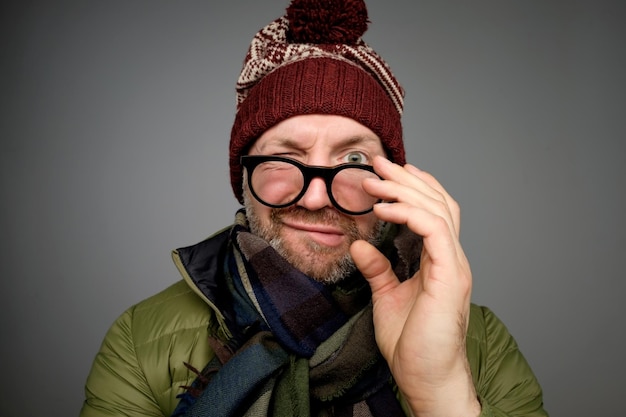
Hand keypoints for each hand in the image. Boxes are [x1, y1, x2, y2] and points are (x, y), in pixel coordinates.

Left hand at [350, 156, 480, 416]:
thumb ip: (379, 269)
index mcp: (439, 260)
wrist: (425, 377)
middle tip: (378, 163)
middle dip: (406, 179)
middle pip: (437, 202)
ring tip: (376, 178)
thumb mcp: (387, 296)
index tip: (385, 174)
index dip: (412, 188)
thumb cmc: (412, 344)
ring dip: (404, 190)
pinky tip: (384, 208)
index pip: (433, 211)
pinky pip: (433, 230)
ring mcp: (454, 265)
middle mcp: (451, 257)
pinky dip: (409, 213)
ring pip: (437, 209)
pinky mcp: (449, 276)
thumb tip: (361, 245)